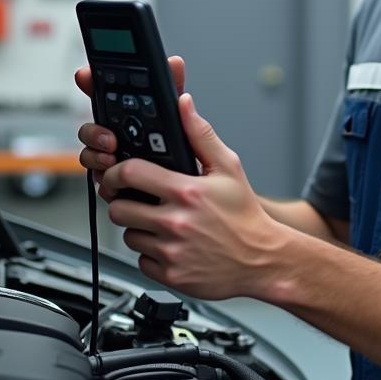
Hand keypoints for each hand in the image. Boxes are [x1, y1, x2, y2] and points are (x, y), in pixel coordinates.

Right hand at [75, 55, 185, 196]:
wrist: (193, 194)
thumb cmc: (184, 153)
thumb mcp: (180, 118)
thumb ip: (174, 90)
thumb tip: (174, 63)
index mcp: (131, 115)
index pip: (104, 94)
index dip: (91, 82)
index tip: (84, 76)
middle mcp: (118, 135)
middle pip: (91, 126)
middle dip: (93, 130)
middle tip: (109, 137)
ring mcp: (113, 158)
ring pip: (90, 153)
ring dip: (96, 155)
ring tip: (113, 158)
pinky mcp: (115, 183)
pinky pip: (98, 178)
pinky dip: (104, 180)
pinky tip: (117, 183)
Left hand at [100, 93, 287, 299]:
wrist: (263, 260)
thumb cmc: (245, 215)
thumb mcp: (228, 167)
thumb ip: (200, 134)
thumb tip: (184, 104)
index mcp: (186, 191)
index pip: (130, 174)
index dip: (117, 172)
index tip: (120, 174)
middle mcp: (175, 222)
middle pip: (119, 208)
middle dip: (124, 202)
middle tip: (140, 201)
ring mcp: (171, 251)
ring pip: (129, 235)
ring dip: (139, 229)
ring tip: (162, 224)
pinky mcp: (171, 275)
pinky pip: (142, 260)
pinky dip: (151, 254)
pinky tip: (170, 245)